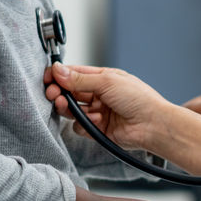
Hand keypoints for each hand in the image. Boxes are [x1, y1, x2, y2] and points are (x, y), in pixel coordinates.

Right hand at [45, 64, 171, 150]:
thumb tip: (58, 70)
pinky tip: (96, 120)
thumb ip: (80, 79)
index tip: (47, 78)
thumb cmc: (139, 99)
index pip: (75, 74)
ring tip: (65, 105)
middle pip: (70, 92)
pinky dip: (84, 124)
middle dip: (59, 92)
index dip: (59, 75)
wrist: (152, 124)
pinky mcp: (98, 130)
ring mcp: (98, 112)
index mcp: (103, 78)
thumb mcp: (107, 82)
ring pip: (72, 110)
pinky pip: (80, 127)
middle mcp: (99, 94)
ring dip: (67, 108)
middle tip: (52, 94)